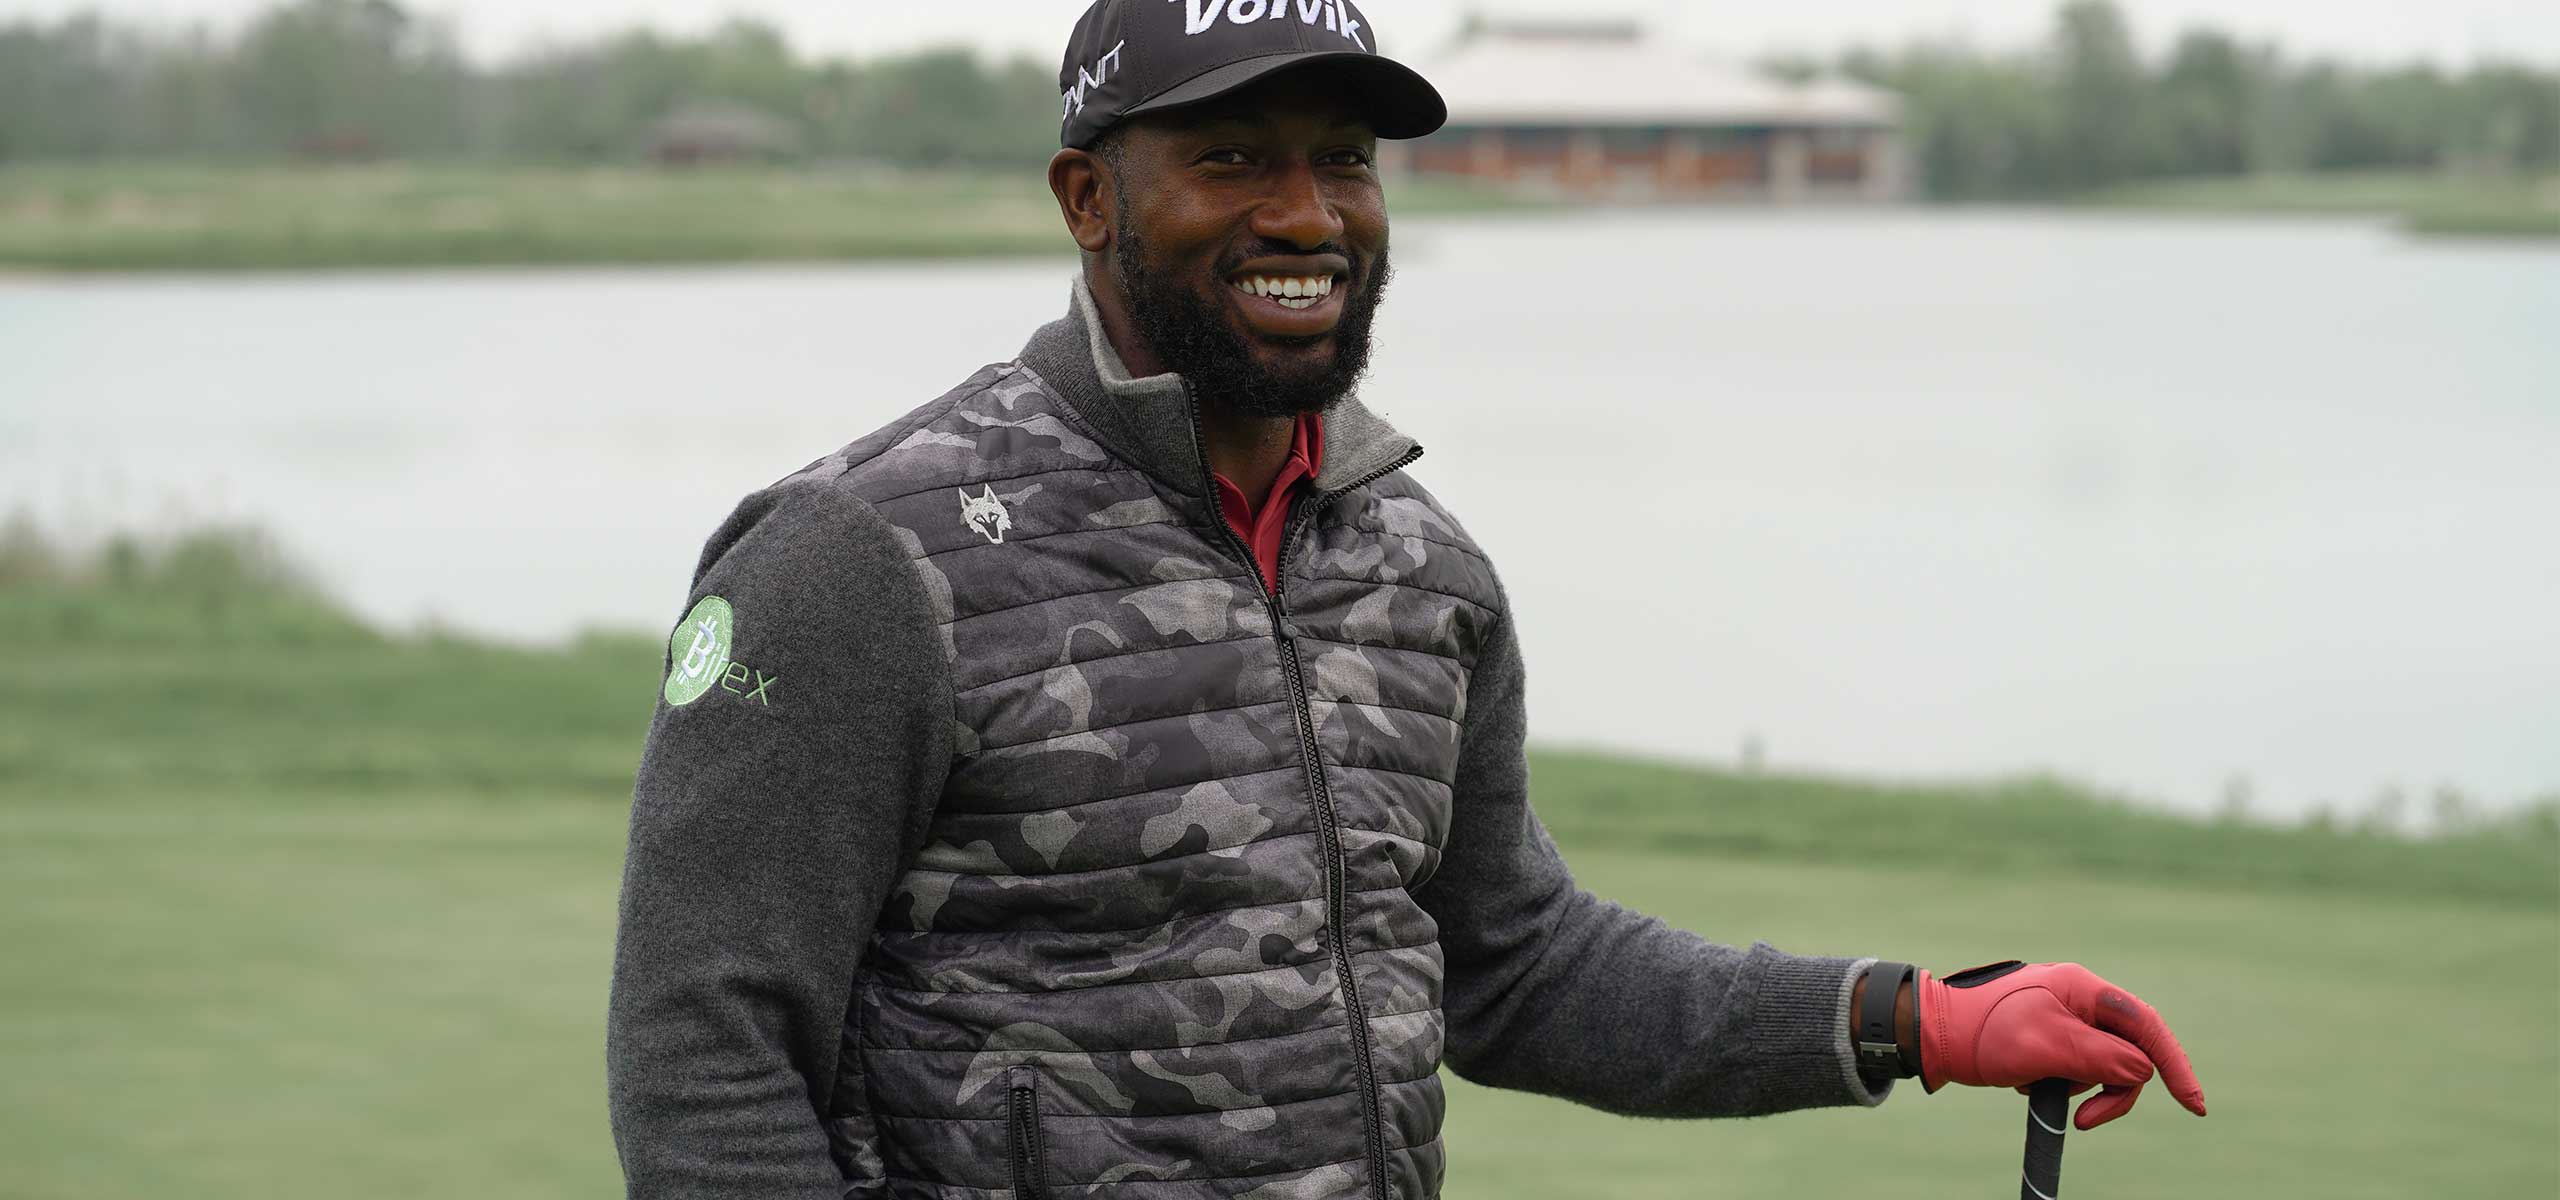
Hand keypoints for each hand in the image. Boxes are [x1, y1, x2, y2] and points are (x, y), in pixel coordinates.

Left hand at [1917, 960, 2206, 1129]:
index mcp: (2083, 989)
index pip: (2145, 1026)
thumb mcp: (2045, 1047)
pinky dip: (2059, 1085)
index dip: (2174, 1064)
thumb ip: (2099, 1058)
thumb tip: (2142, 1071)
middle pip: (2128, 1053)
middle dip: (2113, 1091)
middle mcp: (2079, 999)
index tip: (2194, 1106)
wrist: (1932, 1034)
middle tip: (2084, 1121)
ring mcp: (2065, 1018)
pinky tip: (2026, 1083)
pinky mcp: (2050, 1038)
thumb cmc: (1983, 1033)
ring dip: (2079, 1088)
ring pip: (2102, 1066)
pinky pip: (2076, 1070)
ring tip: (2035, 1086)